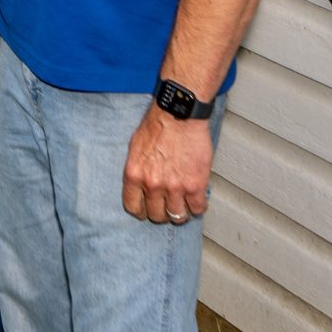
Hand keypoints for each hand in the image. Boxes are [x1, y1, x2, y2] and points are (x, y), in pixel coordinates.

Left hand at [122, 106, 214, 224]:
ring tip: (184, 205)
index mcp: (134, 175)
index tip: (147, 209)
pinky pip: (198, 208)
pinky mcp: (195, 185)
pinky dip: (198, 207)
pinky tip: (197, 199)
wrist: (178, 115)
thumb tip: (140, 185)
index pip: (133, 207)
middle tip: (168, 206)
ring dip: (181, 213)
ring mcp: (174, 187)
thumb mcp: (135, 149)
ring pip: (177, 216)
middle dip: (162, 213)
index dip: (142, 211)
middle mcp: (152, 185)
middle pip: (156, 215)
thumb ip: (137, 170)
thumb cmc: (156, 126)